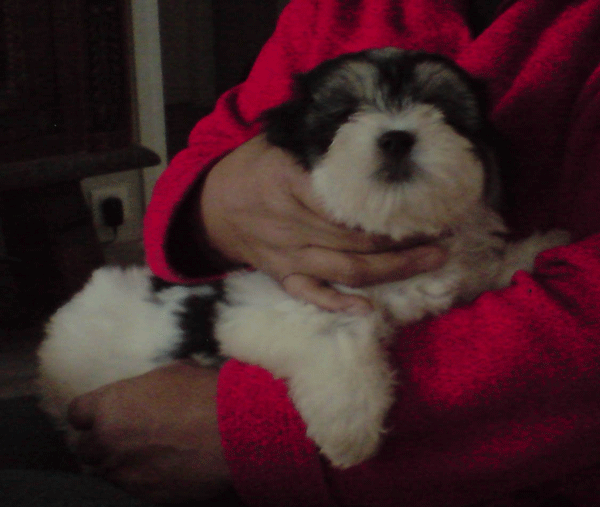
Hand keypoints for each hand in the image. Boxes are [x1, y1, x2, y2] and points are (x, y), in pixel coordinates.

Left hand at [67, 361, 230, 503]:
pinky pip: (132, 488)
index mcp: (110, 406)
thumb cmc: (205, 395)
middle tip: (125, 435)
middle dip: (102, 441)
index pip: (77, 413)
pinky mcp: (146, 495)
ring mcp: (125, 474)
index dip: (92, 412)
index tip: (104, 412)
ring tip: (148, 453)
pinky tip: (166, 467)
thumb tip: (152, 389)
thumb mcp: (174, 372)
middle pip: (85, 448)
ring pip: (107, 472)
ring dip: (121, 462)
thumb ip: (148, 386)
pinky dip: (143, 478)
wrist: (235, 432)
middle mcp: (108, 443)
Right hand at [200, 134, 445, 313]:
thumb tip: (368, 130)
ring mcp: (286, 255)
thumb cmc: (254, 168)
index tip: (422, 202)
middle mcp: (289, 222)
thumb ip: (316, 138)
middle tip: (441, 234)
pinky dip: (337, 305)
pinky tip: (368, 311)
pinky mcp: (282, 276)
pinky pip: (310, 295)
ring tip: (430, 260)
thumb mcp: (278, 141)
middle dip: (403, 240)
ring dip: (391, 270)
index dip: (387, 205)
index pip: (345, 199)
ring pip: (344, 269)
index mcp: (287, 182)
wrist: (214, 208)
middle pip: (354, 238)